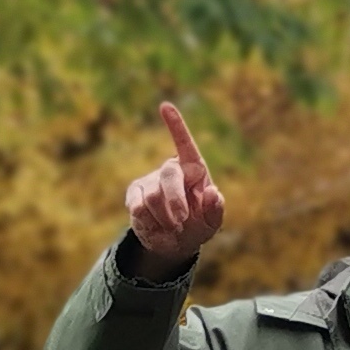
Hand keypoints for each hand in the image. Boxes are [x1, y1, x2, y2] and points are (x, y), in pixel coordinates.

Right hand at [122, 97, 226, 277]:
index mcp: (194, 169)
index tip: (165, 106)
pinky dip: (150, 223)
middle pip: (169, 175)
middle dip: (175, 200)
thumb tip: (213, 192)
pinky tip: (157, 227)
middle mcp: (171, 170)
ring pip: (153, 196)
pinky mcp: (134, 194)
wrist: (174, 242)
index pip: (184, 143)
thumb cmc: (197, 225)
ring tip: (174, 229)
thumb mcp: (212, 222)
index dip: (176, 125)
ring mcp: (150, 181)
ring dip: (165, 218)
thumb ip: (215, 209)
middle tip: (181, 221)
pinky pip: (138, 207)